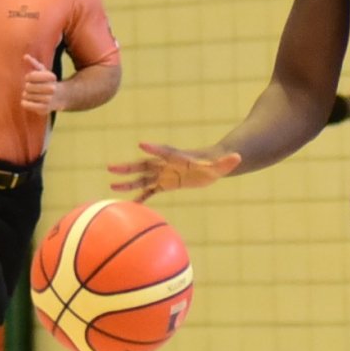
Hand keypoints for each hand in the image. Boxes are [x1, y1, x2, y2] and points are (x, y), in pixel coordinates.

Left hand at [21, 54, 60, 114]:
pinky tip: (26, 100)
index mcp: (51, 77)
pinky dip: (24, 103)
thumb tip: (25, 56)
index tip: (30, 78)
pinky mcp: (44, 109)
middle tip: (30, 88)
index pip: (31, 76)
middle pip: (28, 86)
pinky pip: (28, 105)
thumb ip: (34, 63)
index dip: (28, 77)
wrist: (59, 97)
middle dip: (27, 86)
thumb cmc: (48, 82)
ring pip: (27, 95)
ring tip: (30, 94)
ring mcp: (48, 99)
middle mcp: (52, 88)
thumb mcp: (43, 71)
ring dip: (26, 94)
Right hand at [107, 141, 242, 201]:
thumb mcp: (222, 164)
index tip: (142, 145)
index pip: (164, 151)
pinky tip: (130, 205)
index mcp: (177, 157)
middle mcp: (166, 164)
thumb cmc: (216, 164)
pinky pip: (150, 191)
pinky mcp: (165, 184)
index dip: (154, 148)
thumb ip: (228, 161)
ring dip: (128, 182)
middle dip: (128, 166)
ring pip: (142, 178)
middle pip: (144, 164)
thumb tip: (238, 158)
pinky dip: (141, 197)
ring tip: (111, 186)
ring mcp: (163, 174)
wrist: (212, 165)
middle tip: (112, 167)